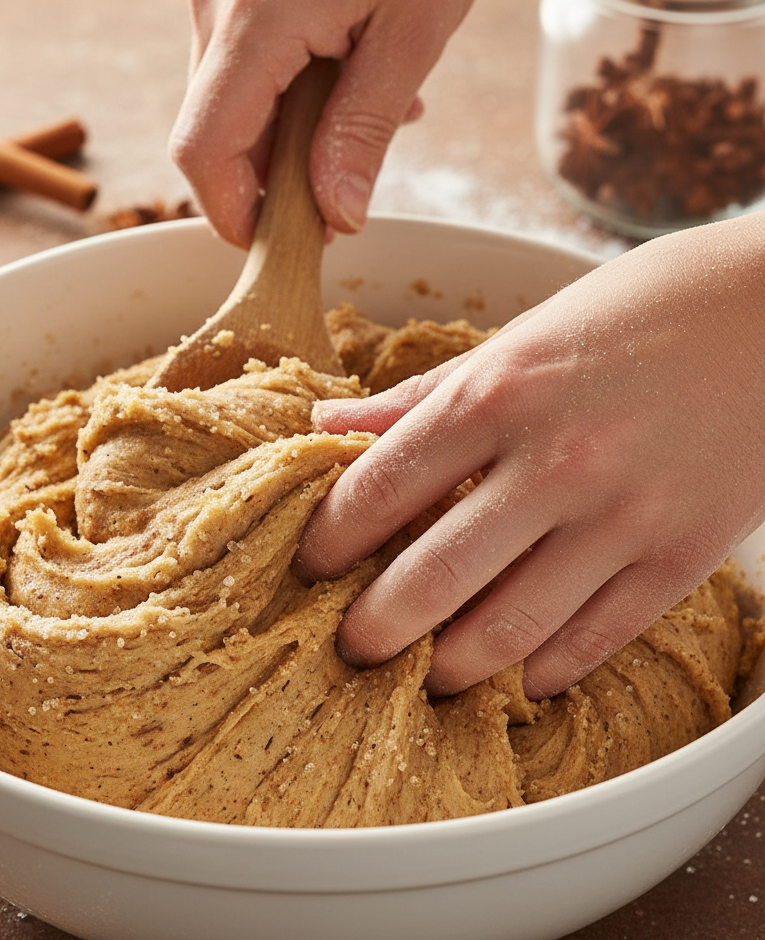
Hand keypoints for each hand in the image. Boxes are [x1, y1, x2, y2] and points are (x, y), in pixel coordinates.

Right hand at [170, 0, 493, 247]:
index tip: (276, 246)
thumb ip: (363, 131)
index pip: (205, 150)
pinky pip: (243, 65)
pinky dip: (285, 97)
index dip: (232, 214)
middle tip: (342, 194)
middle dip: (270, 181)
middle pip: (213, 133)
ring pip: (228, 103)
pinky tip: (344, 82)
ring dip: (285, 138)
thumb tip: (335, 216)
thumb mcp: (412, 33)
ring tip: (363, 121)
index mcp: (256, 16)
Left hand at [294, 213, 764, 698]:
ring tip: (421, 677)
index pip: (378, 487)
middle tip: (347, 649)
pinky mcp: (683, 554)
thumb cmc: (640, 311)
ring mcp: (623, 515)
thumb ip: (423, 394)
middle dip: (373, 630)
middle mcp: (553, 460)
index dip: (327, 541)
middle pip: (432, 577)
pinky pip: (597, 638)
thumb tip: (333, 425)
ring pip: (510, 628)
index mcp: (497, 392)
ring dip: (450, 668)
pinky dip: (545, 670)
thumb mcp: (520, 336)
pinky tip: (517, 676)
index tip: (305, 570)